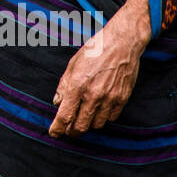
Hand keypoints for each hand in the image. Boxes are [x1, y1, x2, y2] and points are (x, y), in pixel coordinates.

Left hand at [48, 0, 151, 137]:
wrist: (121, 43)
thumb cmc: (95, 50)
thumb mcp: (73, 64)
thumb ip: (64, 86)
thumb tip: (57, 102)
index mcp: (78, 85)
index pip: (65, 116)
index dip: (58, 128)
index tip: (54, 133)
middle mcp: (94, 95)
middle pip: (80, 126)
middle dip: (71, 131)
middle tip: (68, 130)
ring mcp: (109, 98)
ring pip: (96, 125)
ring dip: (87, 125)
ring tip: (83, 118)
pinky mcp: (122, 99)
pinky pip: (111, 118)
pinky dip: (103, 118)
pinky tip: (98, 110)